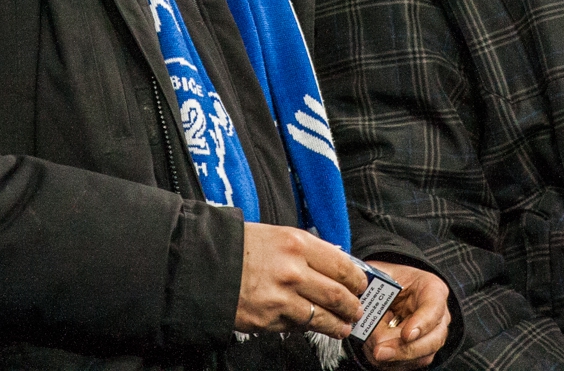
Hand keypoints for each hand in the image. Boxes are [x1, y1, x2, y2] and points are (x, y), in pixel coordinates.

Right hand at [236, 223, 365, 338]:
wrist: (203, 265)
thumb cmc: (237, 247)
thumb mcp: (275, 235)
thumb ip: (304, 250)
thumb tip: (332, 264)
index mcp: (297, 243)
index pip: (342, 265)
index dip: (357, 279)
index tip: (361, 285)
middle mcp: (294, 270)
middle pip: (338, 294)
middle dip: (353, 305)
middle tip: (357, 309)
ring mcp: (282, 298)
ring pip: (323, 317)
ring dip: (339, 324)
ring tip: (344, 326)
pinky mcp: (269, 320)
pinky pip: (298, 325)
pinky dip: (309, 327)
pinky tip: (315, 327)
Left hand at [359, 263, 451, 370]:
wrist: (394, 291)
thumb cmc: (391, 280)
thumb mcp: (382, 273)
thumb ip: (372, 282)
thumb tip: (356, 294)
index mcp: (432, 289)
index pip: (434, 308)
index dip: (421, 324)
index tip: (406, 335)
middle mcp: (437, 316)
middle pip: (432, 340)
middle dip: (403, 349)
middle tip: (379, 351)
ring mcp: (431, 337)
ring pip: (420, 357)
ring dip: (391, 356)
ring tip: (370, 345)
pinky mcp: (421, 353)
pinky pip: (407, 365)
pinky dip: (387, 361)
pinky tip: (372, 348)